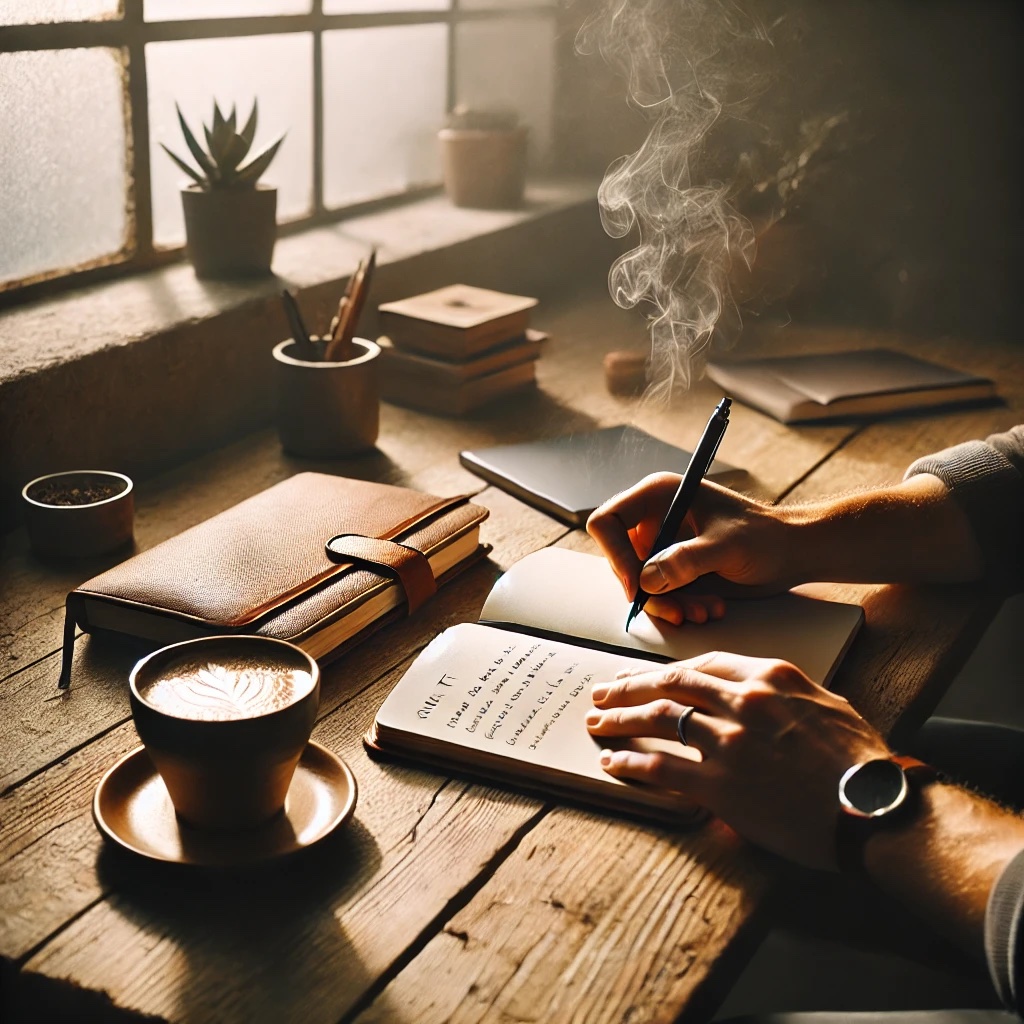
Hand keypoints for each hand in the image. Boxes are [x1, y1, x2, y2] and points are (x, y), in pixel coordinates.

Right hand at [586, 474, 794, 624]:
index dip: (614, 554)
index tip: (636, 584)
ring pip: (640, 582)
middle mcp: (655, 518)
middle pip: (620, 558)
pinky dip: (679, 606)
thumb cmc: (766, 536)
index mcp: (658, 495)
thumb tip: (647, 580)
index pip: (608, 521)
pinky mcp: (675, 567)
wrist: (793, 553)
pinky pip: (659, 593)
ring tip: (702, 612)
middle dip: (647, 589)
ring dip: (666, 603)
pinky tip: (708, 608)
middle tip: (674, 609)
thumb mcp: (726, 546)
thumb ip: (686, 560)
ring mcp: (664, 544)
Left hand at [586, 652, 890, 868]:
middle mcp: (744, 700)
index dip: (667, 670)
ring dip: (620, 719)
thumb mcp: (828, 706)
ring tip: (598, 722)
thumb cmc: (861, 763)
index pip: (704, 664)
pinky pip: (661, 768)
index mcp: (770, 677)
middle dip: (630, 686)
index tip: (645, 675)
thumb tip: (758, 692)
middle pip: (671, 683)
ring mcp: (728, 741)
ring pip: (658, 718)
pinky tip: (613, 764)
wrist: (874, 811)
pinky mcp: (719, 784)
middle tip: (603, 691)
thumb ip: (785, 693)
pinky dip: (631, 764)